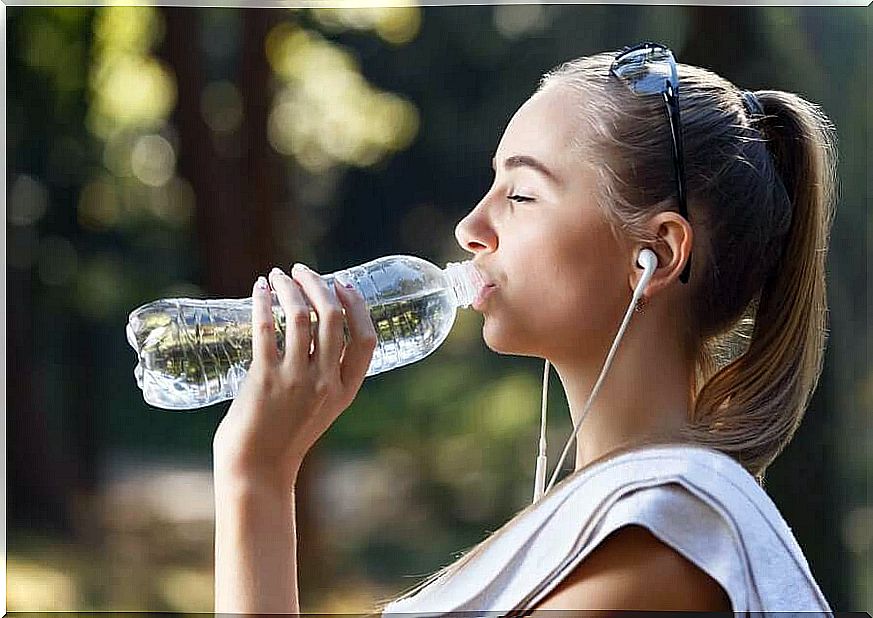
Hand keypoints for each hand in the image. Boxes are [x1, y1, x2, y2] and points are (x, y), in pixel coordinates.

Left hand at [213, 263, 377, 486]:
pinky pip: (267, 329)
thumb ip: (324, 374)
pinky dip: (264, 302)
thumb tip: (313, 328)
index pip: (365, 339)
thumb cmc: (284, 436)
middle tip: (302, 271)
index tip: (343, 283)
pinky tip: (259, 289)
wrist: (257, 469)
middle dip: (319, 285)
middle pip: (333, 318)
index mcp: (345, 390)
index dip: (357, 306)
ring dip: (290, 288)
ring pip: (301, 317)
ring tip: (278, 275)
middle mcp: (325, 382)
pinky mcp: (264, 379)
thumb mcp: (320, 406)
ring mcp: (296, 380)